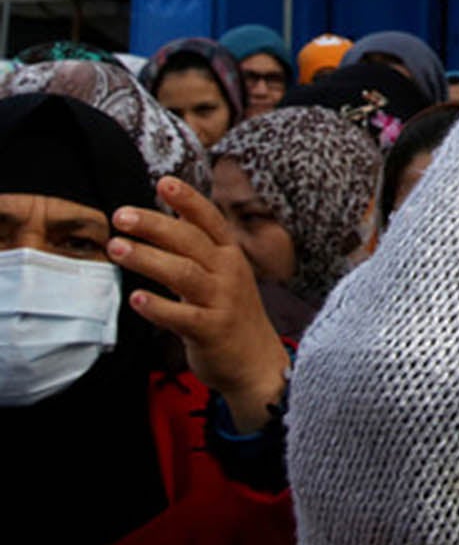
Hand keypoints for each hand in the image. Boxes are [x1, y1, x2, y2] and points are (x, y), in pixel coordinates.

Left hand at [109, 178, 290, 432]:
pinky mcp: (211, 330)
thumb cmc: (230, 313)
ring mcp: (222, 301)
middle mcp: (229, 273)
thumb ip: (196, 248)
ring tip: (116, 248)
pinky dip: (159, 307)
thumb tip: (163, 216)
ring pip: (184, 274)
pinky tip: (136, 300)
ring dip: (148, 259)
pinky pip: (182, 316)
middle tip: (120, 216)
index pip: (209, 220)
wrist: (256, 362)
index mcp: (230, 255)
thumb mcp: (222, 274)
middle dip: (155, 225)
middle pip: (190, 242)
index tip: (163, 182)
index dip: (188, 200)